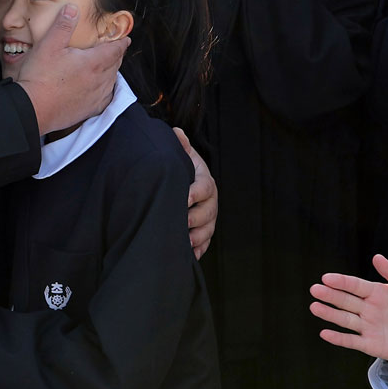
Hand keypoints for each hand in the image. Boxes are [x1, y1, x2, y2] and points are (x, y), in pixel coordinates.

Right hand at [13, 4, 129, 135]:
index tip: (125, 39)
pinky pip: (105, 98)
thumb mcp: (48, 45)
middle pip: (115, 65)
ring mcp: (95, 97)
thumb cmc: (39, 77)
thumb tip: (73, 9)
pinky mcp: (89, 110)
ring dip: (112, 72)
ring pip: (111, 81)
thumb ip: (63, 26)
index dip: (121, 43)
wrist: (33, 109)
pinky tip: (102, 89)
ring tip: (109, 66)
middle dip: (117, 55)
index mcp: (93, 62)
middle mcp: (99, 80)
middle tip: (116, 50)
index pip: (115, 50)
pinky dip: (107, 90)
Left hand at [175, 127, 216, 258]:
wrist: (183, 181)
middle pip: (208, 212)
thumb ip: (180, 146)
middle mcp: (210, 201)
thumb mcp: (181, 156)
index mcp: (205, 181)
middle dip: (196, 218)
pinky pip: (204, 243)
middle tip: (183, 222)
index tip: (185, 198)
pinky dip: (198, 250)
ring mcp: (209, 218)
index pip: (204, 187)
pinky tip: (189, 256)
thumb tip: (177, 132)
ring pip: (208, 229)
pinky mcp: (204, 232)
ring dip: (197, 237)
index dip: (195, 193)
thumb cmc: (180, 169)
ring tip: (185, 242)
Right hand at [309, 252, 387, 364]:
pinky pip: (351, 341)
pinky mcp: (370, 344)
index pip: (355, 285)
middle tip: (315, 289)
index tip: (327, 277)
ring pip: (345, 319)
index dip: (341, 282)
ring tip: (314, 307)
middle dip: (330, 295)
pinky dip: (338, 338)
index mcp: (376, 293)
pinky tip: (324, 333)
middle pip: (345, 301)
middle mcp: (368, 309)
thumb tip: (377, 256)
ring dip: (329, 314)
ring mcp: (368, 327)